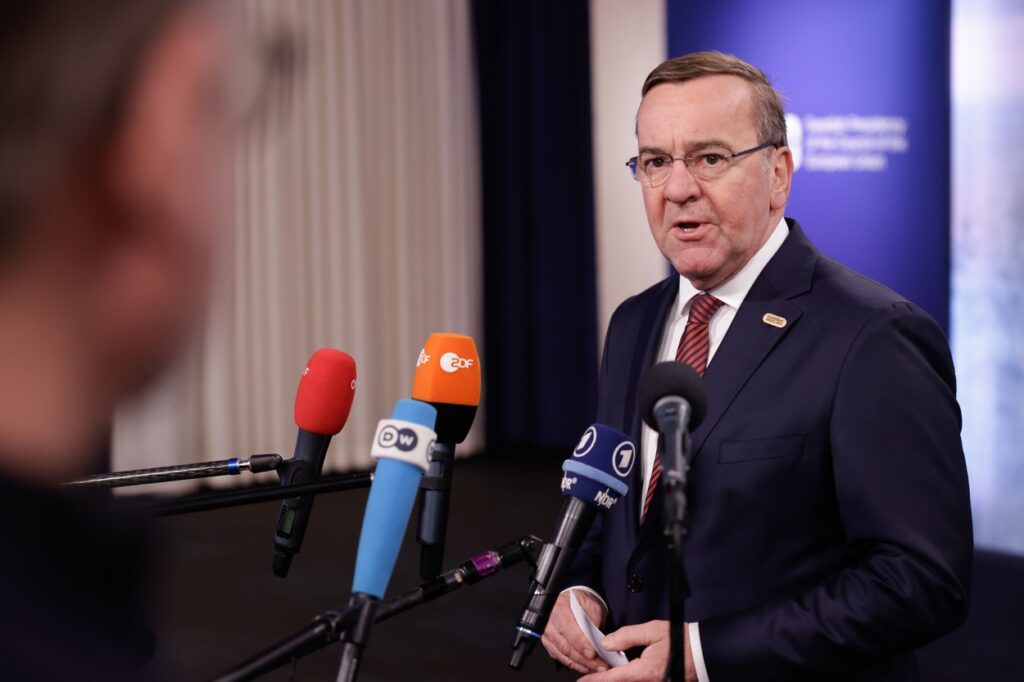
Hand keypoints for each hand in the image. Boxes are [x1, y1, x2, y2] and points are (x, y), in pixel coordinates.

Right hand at [540, 589, 608, 673]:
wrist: (571, 602)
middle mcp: (549, 624)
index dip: (580, 643)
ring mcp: (548, 637)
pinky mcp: (551, 646)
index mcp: (558, 610)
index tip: (592, 653)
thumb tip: (598, 638)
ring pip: (564, 655)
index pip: (568, 629)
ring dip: (582, 664)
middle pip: (566, 646)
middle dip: (584, 659)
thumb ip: (592, 620)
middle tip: (601, 664)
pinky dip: (576, 665)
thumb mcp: (590, 604)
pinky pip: (562, 659)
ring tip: (597, 667)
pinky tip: (587, 667)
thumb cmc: (580, 602)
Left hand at [578, 620, 695, 681]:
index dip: (595, 680)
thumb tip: (607, 643)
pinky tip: (623, 671)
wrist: (703, 651)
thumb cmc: (681, 639)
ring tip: (604, 673)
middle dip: (604, 680)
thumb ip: (626, 636)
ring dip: (616, 679)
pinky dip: (628, 678)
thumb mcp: (652, 631)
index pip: (612, 678)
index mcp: (644, 672)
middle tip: (589, 676)